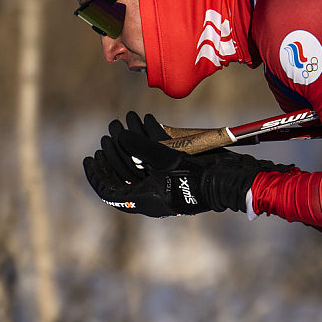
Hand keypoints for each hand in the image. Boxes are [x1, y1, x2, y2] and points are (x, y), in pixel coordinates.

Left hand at [83, 113, 291, 216]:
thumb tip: (119, 134)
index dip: (96, 175)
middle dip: (114, 152)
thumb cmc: (199, 175)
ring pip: (141, 163)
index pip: (111, 191)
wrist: (232, 179)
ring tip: (123, 121)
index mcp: (146, 201)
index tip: (89, 158)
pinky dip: (151, 140)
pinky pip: (158, 158)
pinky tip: (147, 121)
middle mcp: (154, 194)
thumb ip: (141, 146)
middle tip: (105, 137)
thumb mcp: (166, 159)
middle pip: (124, 174)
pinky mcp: (179, 173)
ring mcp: (166, 184)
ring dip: (132, 142)